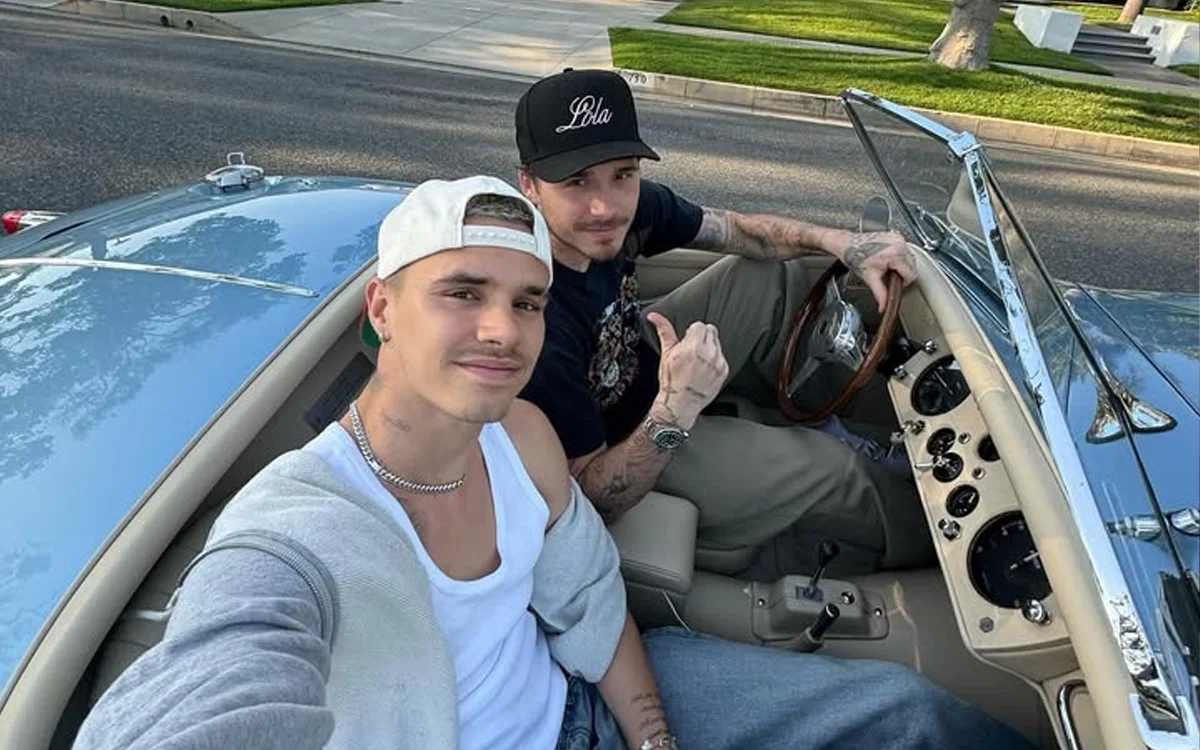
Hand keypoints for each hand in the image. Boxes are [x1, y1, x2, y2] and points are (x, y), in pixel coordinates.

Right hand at [647, 312, 728, 429]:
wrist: (680, 403)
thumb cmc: (671, 380)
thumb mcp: (666, 353)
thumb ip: (664, 330)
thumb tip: (654, 316)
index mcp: (693, 346)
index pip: (699, 325)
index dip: (690, 333)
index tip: (685, 342)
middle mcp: (708, 353)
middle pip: (711, 331)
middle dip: (701, 337)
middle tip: (691, 351)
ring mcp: (718, 362)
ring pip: (717, 343)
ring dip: (709, 347)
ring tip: (697, 361)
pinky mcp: (724, 370)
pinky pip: (721, 356)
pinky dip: (714, 359)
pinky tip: (703, 369)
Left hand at [840, 231, 916, 312]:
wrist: (848, 245)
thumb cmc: (856, 257)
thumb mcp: (870, 278)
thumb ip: (881, 294)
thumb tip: (884, 306)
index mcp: (896, 254)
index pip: (911, 274)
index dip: (903, 282)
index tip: (895, 283)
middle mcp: (900, 244)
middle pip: (912, 267)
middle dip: (902, 274)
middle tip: (887, 275)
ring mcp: (898, 239)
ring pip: (910, 259)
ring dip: (901, 266)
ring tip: (886, 267)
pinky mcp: (896, 236)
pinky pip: (904, 251)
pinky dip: (898, 257)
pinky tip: (886, 259)